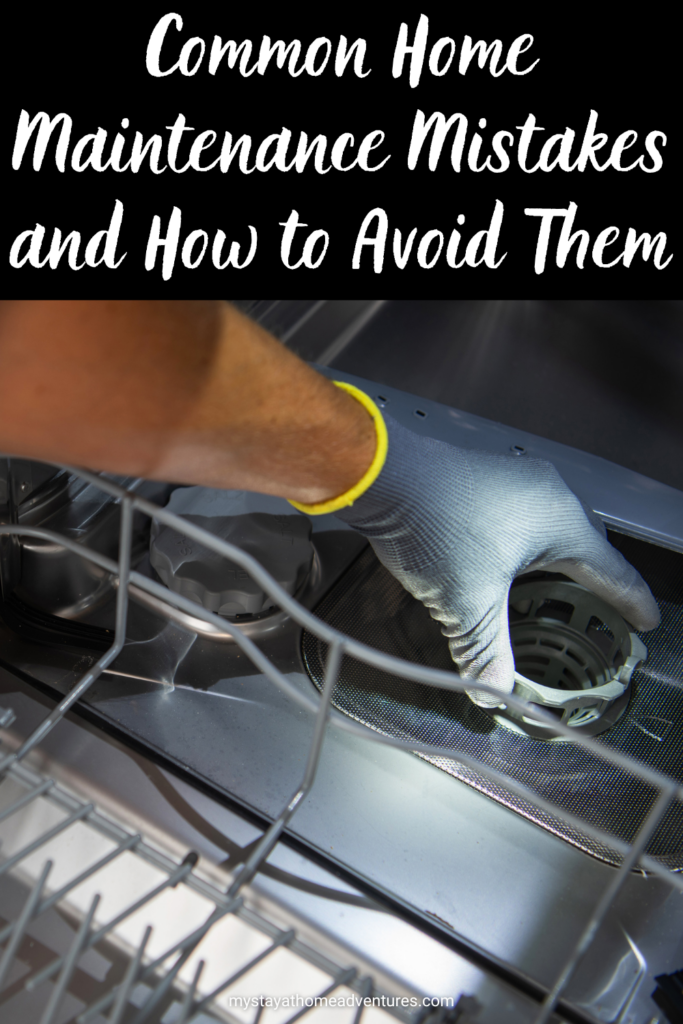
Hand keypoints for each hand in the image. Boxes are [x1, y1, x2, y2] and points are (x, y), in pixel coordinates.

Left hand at [336, 414, 659, 705]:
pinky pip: (526, 518)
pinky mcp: (488, 480)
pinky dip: (529, 548)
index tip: (647, 621)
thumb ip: (486, 651)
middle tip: (605, 612)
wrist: (384, 475)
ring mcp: (517, 482)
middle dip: (596, 582)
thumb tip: (494, 692)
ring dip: (558, 564)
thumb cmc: (433, 525)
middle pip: (586, 548)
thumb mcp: (466, 603)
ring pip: (553, 531)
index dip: (632, 601)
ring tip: (558, 594)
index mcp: (561, 522)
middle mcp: (548, 494)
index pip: (612, 570)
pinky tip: (510, 565)